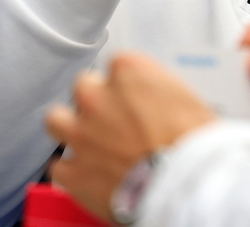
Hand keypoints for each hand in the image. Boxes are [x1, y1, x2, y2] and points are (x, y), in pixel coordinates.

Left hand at [45, 53, 216, 221]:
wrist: (184, 185)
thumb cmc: (194, 144)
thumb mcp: (187, 99)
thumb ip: (157, 92)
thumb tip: (153, 102)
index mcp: (128, 71)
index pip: (115, 65)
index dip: (126, 85)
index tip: (134, 97)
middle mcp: (97, 97)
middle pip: (82, 86)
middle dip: (95, 102)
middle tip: (113, 119)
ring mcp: (80, 134)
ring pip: (55, 119)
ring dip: (69, 128)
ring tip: (88, 141)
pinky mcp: (72, 171)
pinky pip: (58, 166)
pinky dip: (71, 171)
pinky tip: (88, 175)